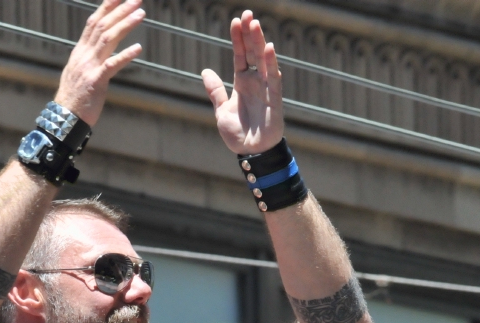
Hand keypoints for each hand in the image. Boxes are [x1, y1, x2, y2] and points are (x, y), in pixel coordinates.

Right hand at [53, 0, 143, 126]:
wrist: (63, 119)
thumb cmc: (74, 98)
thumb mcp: (78, 72)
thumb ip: (88, 58)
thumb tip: (95, 49)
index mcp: (80, 52)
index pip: (93, 22)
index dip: (107, 7)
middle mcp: (84, 55)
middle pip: (103, 26)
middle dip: (120, 10)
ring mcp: (89, 67)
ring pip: (108, 40)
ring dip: (125, 25)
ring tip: (141, 14)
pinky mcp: (96, 82)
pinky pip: (112, 65)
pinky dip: (125, 55)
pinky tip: (139, 48)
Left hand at [201, 11, 283, 153]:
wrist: (252, 153)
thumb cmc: (238, 135)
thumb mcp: (221, 111)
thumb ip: (215, 91)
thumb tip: (205, 71)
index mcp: (242, 82)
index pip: (239, 55)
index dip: (237, 38)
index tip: (235, 21)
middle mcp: (254, 81)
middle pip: (251, 51)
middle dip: (249, 33)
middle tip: (246, 13)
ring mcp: (265, 87)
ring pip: (262, 59)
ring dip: (258, 41)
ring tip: (254, 23)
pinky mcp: (275, 96)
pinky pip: (273, 76)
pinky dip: (271, 62)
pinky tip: (267, 46)